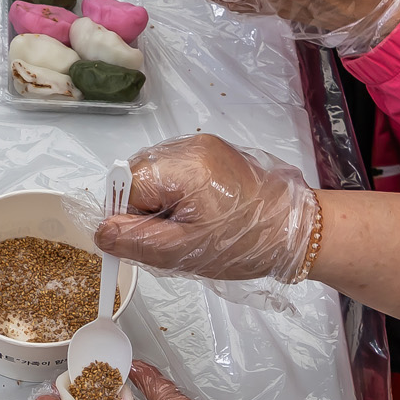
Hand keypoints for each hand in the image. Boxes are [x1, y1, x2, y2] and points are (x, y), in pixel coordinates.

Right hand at [94, 134, 319, 282]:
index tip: (150, 239)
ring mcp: (203, 146)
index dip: (129, 217)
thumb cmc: (245, 243)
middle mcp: (190, 146)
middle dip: (145, 210)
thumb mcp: (183, 252)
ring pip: (155, 176)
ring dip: (161, 204)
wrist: (299, 231)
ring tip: (190, 227)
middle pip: (137, 176)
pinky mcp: (213, 153)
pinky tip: (199, 214)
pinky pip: (176, 172)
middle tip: (174, 237)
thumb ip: (136, 240)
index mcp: (182, 166)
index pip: (124, 185)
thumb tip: (100, 231)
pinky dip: (178, 195)